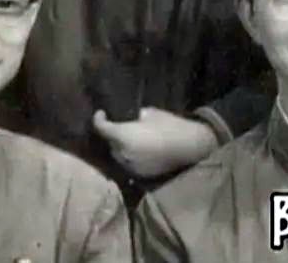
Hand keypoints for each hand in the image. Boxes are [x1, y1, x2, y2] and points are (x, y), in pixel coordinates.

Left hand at [92, 107, 218, 177]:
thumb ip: (135, 117)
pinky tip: (141, 151)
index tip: (102, 113)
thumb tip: (132, 118)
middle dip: (112, 135)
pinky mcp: (140, 175)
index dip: (99, 119)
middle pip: (109, 143)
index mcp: (123, 136)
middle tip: (120, 127)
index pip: (101, 128)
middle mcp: (122, 154)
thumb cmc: (170, 126)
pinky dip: (130, 158)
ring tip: (131, 140)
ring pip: (118, 156)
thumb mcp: (151, 113)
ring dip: (120, 148)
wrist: (189, 147)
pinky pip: (129, 164)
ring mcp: (130, 167)